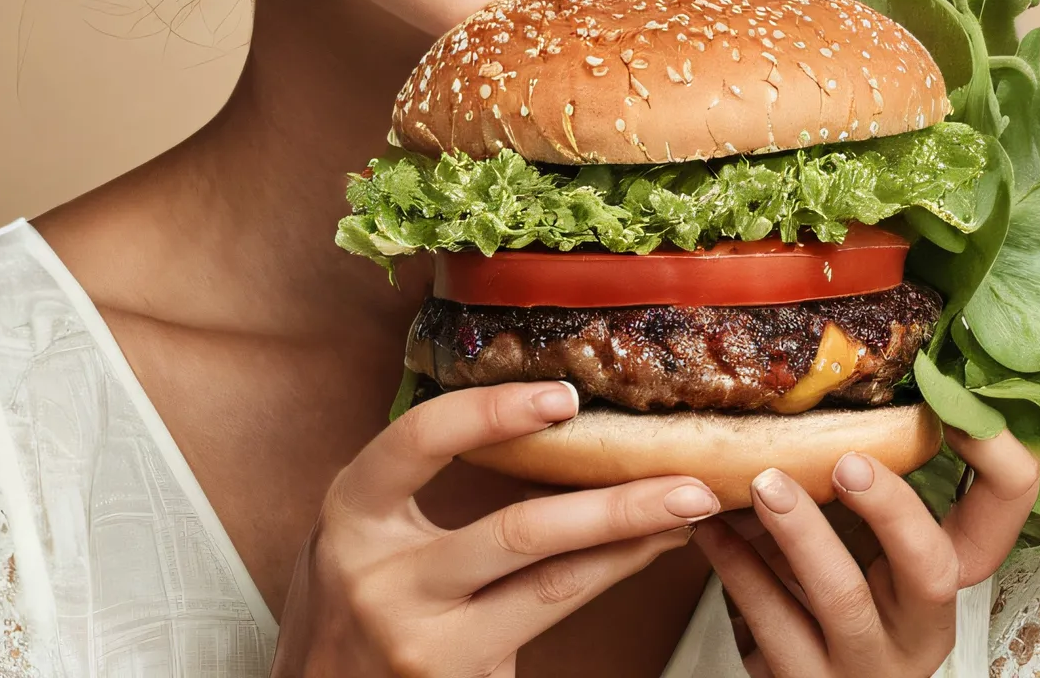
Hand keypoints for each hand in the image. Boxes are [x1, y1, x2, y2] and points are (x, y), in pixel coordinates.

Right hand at [269, 380, 718, 677]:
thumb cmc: (354, 604)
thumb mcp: (365, 535)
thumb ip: (417, 487)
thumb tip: (541, 423)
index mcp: (354, 516)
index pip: (418, 442)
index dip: (491, 412)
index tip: (563, 397)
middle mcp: (383, 580)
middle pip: (516, 532)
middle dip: (614, 502)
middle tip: (685, 476)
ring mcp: (422, 642)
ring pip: (550, 585)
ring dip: (630, 542)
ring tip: (686, 510)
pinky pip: (551, 621)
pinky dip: (606, 576)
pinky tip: (646, 551)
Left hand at [693, 429, 1039, 677]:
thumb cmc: (836, 592)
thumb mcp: (868, 544)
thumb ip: (870, 484)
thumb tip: (846, 386)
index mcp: (950, 579)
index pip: (1003, 519)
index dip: (1000, 463)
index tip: (954, 408)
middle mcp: (921, 629)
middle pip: (932, 569)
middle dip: (892, 508)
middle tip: (847, 460)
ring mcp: (864, 666)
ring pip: (841, 600)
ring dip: (800, 532)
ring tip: (761, 482)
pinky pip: (768, 622)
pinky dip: (736, 564)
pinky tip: (711, 524)